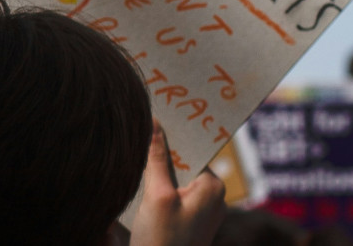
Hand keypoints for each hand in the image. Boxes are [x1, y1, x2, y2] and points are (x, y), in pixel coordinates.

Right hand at [128, 123, 224, 245]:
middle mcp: (215, 196)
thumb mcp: (156, 194)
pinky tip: (145, 191)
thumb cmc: (162, 240)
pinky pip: (176, 193)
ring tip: (138, 166)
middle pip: (184, 162)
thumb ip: (156, 157)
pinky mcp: (192, 221)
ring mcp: (204, 210)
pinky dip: (160, 188)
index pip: (192, 148)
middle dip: (161, 154)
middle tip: (137, 143)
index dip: (171, 135)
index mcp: (213, 186)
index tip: (153, 117)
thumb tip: (155, 122)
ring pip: (177, 178)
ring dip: (158, 172)